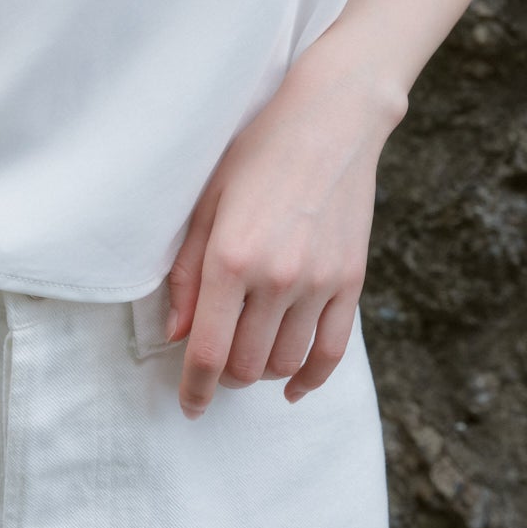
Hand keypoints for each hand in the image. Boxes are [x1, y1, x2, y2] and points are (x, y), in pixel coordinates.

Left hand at [164, 47, 402, 418]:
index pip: (208, 350)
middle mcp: (277, 278)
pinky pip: (331, 352)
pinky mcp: (351, 281)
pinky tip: (292, 385)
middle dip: (224, 378)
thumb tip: (176, 334)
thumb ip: (187, 273)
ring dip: (260, 373)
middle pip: (246, 365)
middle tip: (213, 367)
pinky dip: (309, 378)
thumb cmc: (256, 153)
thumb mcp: (205, 202)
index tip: (188, 406)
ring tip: (246, 359)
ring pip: (285, 363)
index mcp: (231, 258)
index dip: (194, 388)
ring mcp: (320, 283)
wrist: (330, 121)